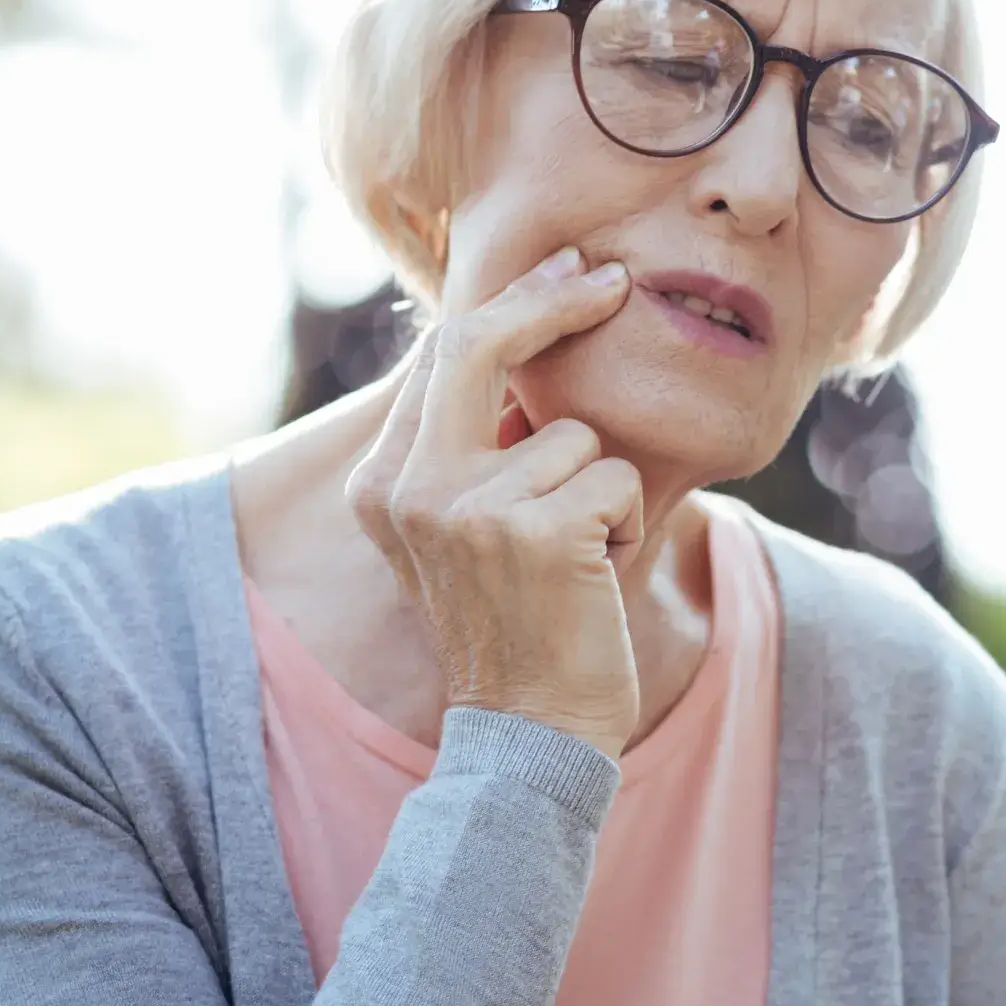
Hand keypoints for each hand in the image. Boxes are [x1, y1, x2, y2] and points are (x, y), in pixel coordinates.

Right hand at [346, 246, 642, 759]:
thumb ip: (461, 447)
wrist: (528, 731)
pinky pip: (612, 478)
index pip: (438, 358)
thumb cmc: (512, 623)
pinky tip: (593, 575)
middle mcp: (411, 488)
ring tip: (573, 556)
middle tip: (611, 279)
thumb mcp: (456, 532)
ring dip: (597, 489)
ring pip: (573, 435)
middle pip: (477, 345)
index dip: (509, 304)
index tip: (565, 273)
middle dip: (551, 300)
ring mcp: (468, 508)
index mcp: (383, 483)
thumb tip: (506, 333)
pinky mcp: (535, 531)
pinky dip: (622, 523)